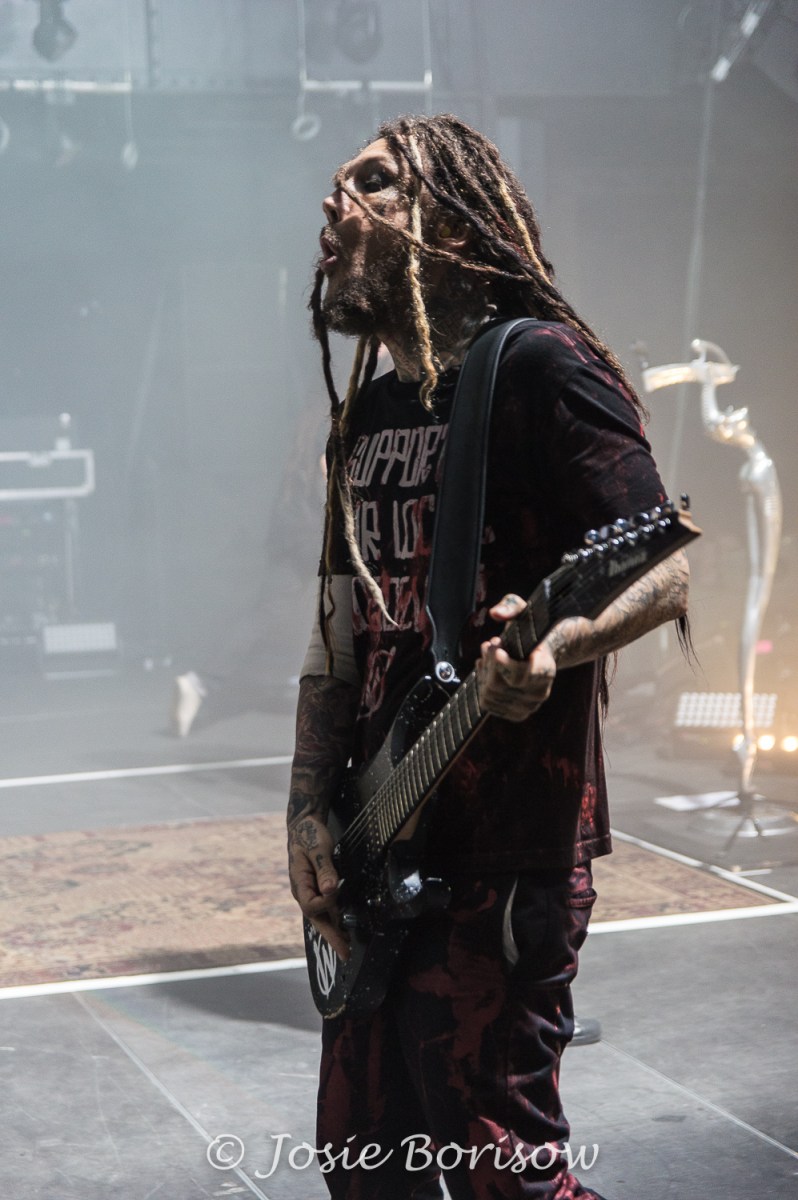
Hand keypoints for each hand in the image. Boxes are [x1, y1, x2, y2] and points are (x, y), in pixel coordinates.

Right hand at [287, 813, 349, 959]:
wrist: (303, 826)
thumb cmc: (309, 835)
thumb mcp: (317, 848)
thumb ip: (324, 869)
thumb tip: (330, 890)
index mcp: (299, 884)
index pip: (311, 905)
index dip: (325, 903)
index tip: (336, 890)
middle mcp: (304, 892)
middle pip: (316, 920)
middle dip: (330, 937)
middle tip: (345, 954)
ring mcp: (311, 892)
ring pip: (322, 917)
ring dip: (334, 932)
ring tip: (348, 947)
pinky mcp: (319, 889)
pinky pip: (326, 909)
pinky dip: (335, 920)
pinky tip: (345, 927)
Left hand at [476, 593, 556, 721]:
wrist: (544, 654)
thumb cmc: (533, 630)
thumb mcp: (526, 610)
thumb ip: (512, 606)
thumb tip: (495, 613)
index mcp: (546, 667)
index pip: (521, 676)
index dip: (503, 664)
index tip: (496, 646)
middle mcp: (540, 691)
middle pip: (498, 684)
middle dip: (488, 662)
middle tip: (492, 643)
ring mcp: (529, 704)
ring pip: (490, 695)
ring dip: (483, 672)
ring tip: (488, 655)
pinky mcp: (518, 712)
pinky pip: (489, 705)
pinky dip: (482, 686)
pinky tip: (486, 670)